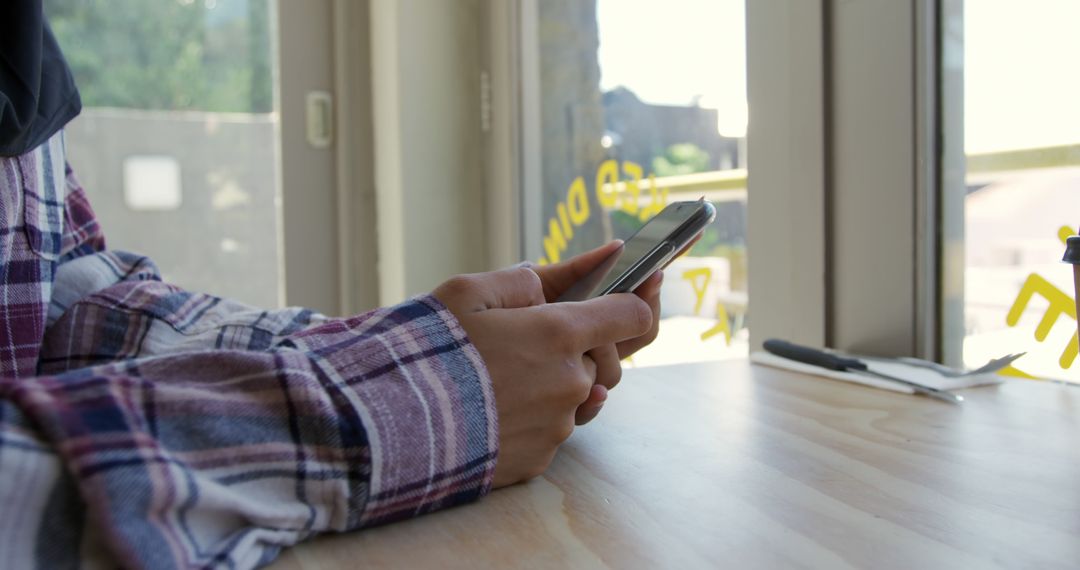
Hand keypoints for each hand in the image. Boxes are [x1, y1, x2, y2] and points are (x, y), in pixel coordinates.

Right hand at [433, 267, 650, 486]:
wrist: (391, 429)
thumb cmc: (426, 354)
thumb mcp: (466, 293)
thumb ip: (523, 280)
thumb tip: (559, 276)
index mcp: (559, 334)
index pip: (632, 315)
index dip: (636, 299)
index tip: (641, 289)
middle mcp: (570, 383)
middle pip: (604, 360)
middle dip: (581, 346)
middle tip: (534, 339)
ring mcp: (557, 426)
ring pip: (576, 397)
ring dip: (554, 382)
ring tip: (503, 375)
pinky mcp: (538, 460)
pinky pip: (551, 430)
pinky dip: (533, 416)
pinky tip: (495, 407)